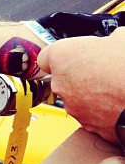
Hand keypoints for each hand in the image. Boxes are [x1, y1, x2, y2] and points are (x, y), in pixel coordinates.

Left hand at [37, 27, 124, 143]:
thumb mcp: (119, 38)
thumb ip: (107, 40)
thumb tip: (114, 40)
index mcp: (61, 56)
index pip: (46, 57)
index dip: (61, 56)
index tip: (73, 56)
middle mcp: (60, 83)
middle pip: (63, 78)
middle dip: (79, 75)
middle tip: (103, 71)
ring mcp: (73, 106)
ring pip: (76, 98)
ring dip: (90, 94)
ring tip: (114, 88)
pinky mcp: (88, 125)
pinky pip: (90, 115)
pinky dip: (101, 111)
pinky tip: (118, 103)